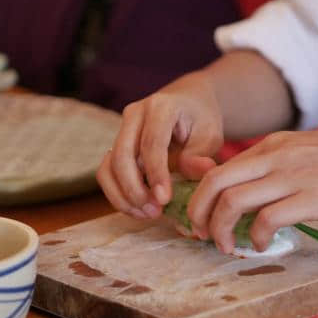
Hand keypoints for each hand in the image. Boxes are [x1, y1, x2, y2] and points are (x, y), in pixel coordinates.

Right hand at [96, 71, 223, 218]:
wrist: (188, 103)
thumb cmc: (201, 119)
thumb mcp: (209, 134)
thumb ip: (200, 155)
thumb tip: (199, 172)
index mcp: (161, 107)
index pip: (151, 143)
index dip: (156, 174)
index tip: (165, 200)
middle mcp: (134, 115)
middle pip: (122, 155)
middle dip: (135, 189)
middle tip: (155, 212)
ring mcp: (121, 130)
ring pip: (108, 167)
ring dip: (123, 196)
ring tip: (148, 214)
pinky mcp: (116, 146)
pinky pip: (107, 173)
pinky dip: (118, 194)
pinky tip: (139, 209)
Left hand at [185, 128, 317, 252]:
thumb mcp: (308, 150)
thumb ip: (279, 164)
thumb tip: (256, 189)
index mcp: (274, 144)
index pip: (220, 168)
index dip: (202, 196)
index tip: (203, 216)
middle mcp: (275, 156)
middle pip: (214, 183)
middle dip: (198, 213)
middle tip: (201, 234)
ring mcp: (291, 176)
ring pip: (231, 202)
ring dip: (220, 229)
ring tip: (227, 246)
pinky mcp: (310, 199)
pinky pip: (265, 221)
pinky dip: (255, 238)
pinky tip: (262, 244)